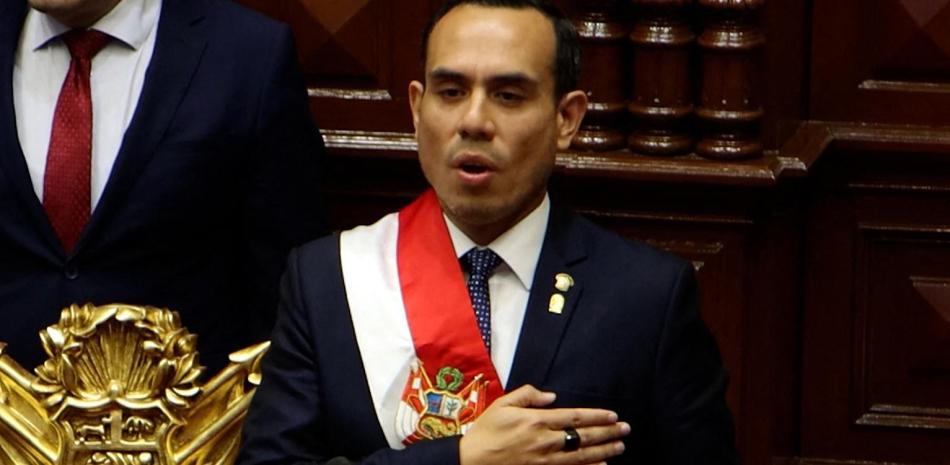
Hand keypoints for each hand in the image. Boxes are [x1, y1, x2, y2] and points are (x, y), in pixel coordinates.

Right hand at [459, 385, 628, 464]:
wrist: (471, 461)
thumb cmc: (485, 431)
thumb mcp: (502, 405)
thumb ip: (527, 395)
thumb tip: (551, 396)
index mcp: (536, 421)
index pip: (574, 417)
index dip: (596, 416)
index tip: (612, 415)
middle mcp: (544, 441)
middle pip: (583, 436)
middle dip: (607, 432)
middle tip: (626, 429)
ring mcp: (544, 461)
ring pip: (581, 456)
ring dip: (604, 451)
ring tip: (620, 446)